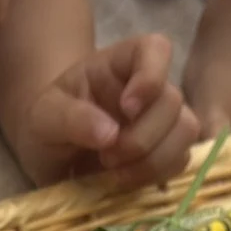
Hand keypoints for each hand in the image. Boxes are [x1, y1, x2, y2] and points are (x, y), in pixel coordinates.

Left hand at [9, 34, 204, 187]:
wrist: (52, 155)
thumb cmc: (49, 124)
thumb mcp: (44, 117)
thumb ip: (72, 118)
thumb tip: (110, 133)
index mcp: (120, 63)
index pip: (155, 49)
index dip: (150, 76)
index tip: (126, 108)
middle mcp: (149, 87)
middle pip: (172, 100)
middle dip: (142, 136)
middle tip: (107, 157)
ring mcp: (163, 119)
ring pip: (186, 131)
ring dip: (152, 160)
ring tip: (115, 174)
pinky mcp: (167, 151)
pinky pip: (181, 161)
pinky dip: (155, 176)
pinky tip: (125, 182)